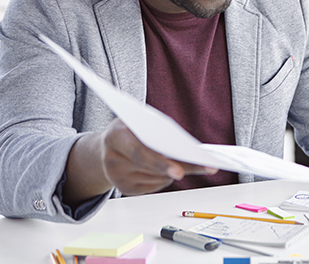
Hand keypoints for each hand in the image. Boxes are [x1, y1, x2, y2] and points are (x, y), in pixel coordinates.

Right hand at [100, 119, 217, 194]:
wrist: (104, 146)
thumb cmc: (128, 129)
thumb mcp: (138, 119)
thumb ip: (155, 129)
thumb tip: (183, 145)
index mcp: (115, 137)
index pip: (139, 153)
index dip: (160, 163)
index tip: (179, 170)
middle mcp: (112, 161)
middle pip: (152, 169)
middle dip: (181, 168)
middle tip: (205, 167)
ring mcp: (117, 178)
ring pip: (157, 179)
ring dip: (177, 171)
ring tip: (198, 162)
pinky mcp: (125, 189)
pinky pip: (154, 186)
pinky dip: (167, 177)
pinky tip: (174, 169)